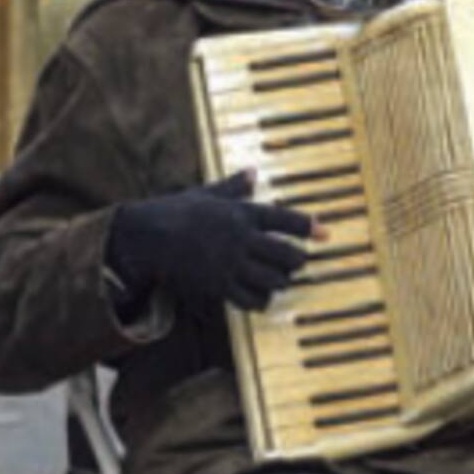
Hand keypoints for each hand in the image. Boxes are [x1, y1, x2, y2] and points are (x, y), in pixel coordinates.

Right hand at [108, 171, 315, 311]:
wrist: (148, 236)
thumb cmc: (176, 211)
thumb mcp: (207, 193)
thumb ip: (234, 187)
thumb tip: (252, 172)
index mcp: (241, 213)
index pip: (284, 220)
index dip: (308, 227)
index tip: (325, 233)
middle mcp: (240, 240)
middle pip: (286, 255)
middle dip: (298, 260)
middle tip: (298, 260)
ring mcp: (230, 264)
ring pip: (272, 280)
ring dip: (281, 281)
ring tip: (280, 278)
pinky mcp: (218, 285)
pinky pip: (250, 299)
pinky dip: (261, 300)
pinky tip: (261, 296)